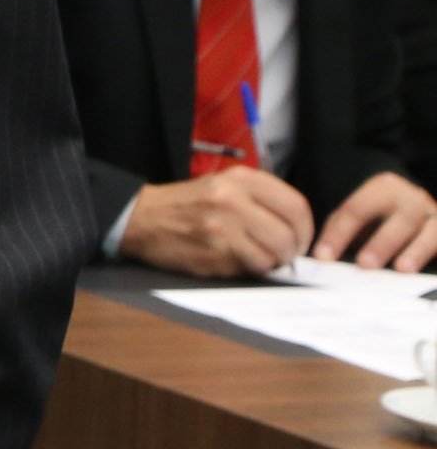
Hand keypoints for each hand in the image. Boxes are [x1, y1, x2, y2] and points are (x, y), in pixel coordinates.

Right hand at [123, 165, 314, 276]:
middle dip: (291, 251)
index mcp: (240, 179)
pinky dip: (250, 269)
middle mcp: (233, 199)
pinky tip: (236, 261)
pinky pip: (250, 268)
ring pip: (272, 255)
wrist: (141, 217)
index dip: (306, 229)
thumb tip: (296, 229)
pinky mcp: (213, 252)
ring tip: (259, 258)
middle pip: (288, 234)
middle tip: (284, 255)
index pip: (295, 206)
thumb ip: (260, 199)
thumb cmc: (187, 204)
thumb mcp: (223, 184)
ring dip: (271, 263)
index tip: (301, 239)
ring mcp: (222, 227)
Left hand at [311, 171, 436, 270]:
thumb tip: (322, 259)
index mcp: (383, 189)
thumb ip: (339, 231)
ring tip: (401, 268)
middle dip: (383, 242)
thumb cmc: (376, 216)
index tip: (324, 257)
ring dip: (416, 250)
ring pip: (432, 231)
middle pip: (401, 218)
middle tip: (365, 264)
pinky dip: (433, 255)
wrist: (409, 203)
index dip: (340, 234)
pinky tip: (423, 274)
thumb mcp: (356, 214)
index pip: (358, 209)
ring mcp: (434, 217)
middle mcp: (413, 200)